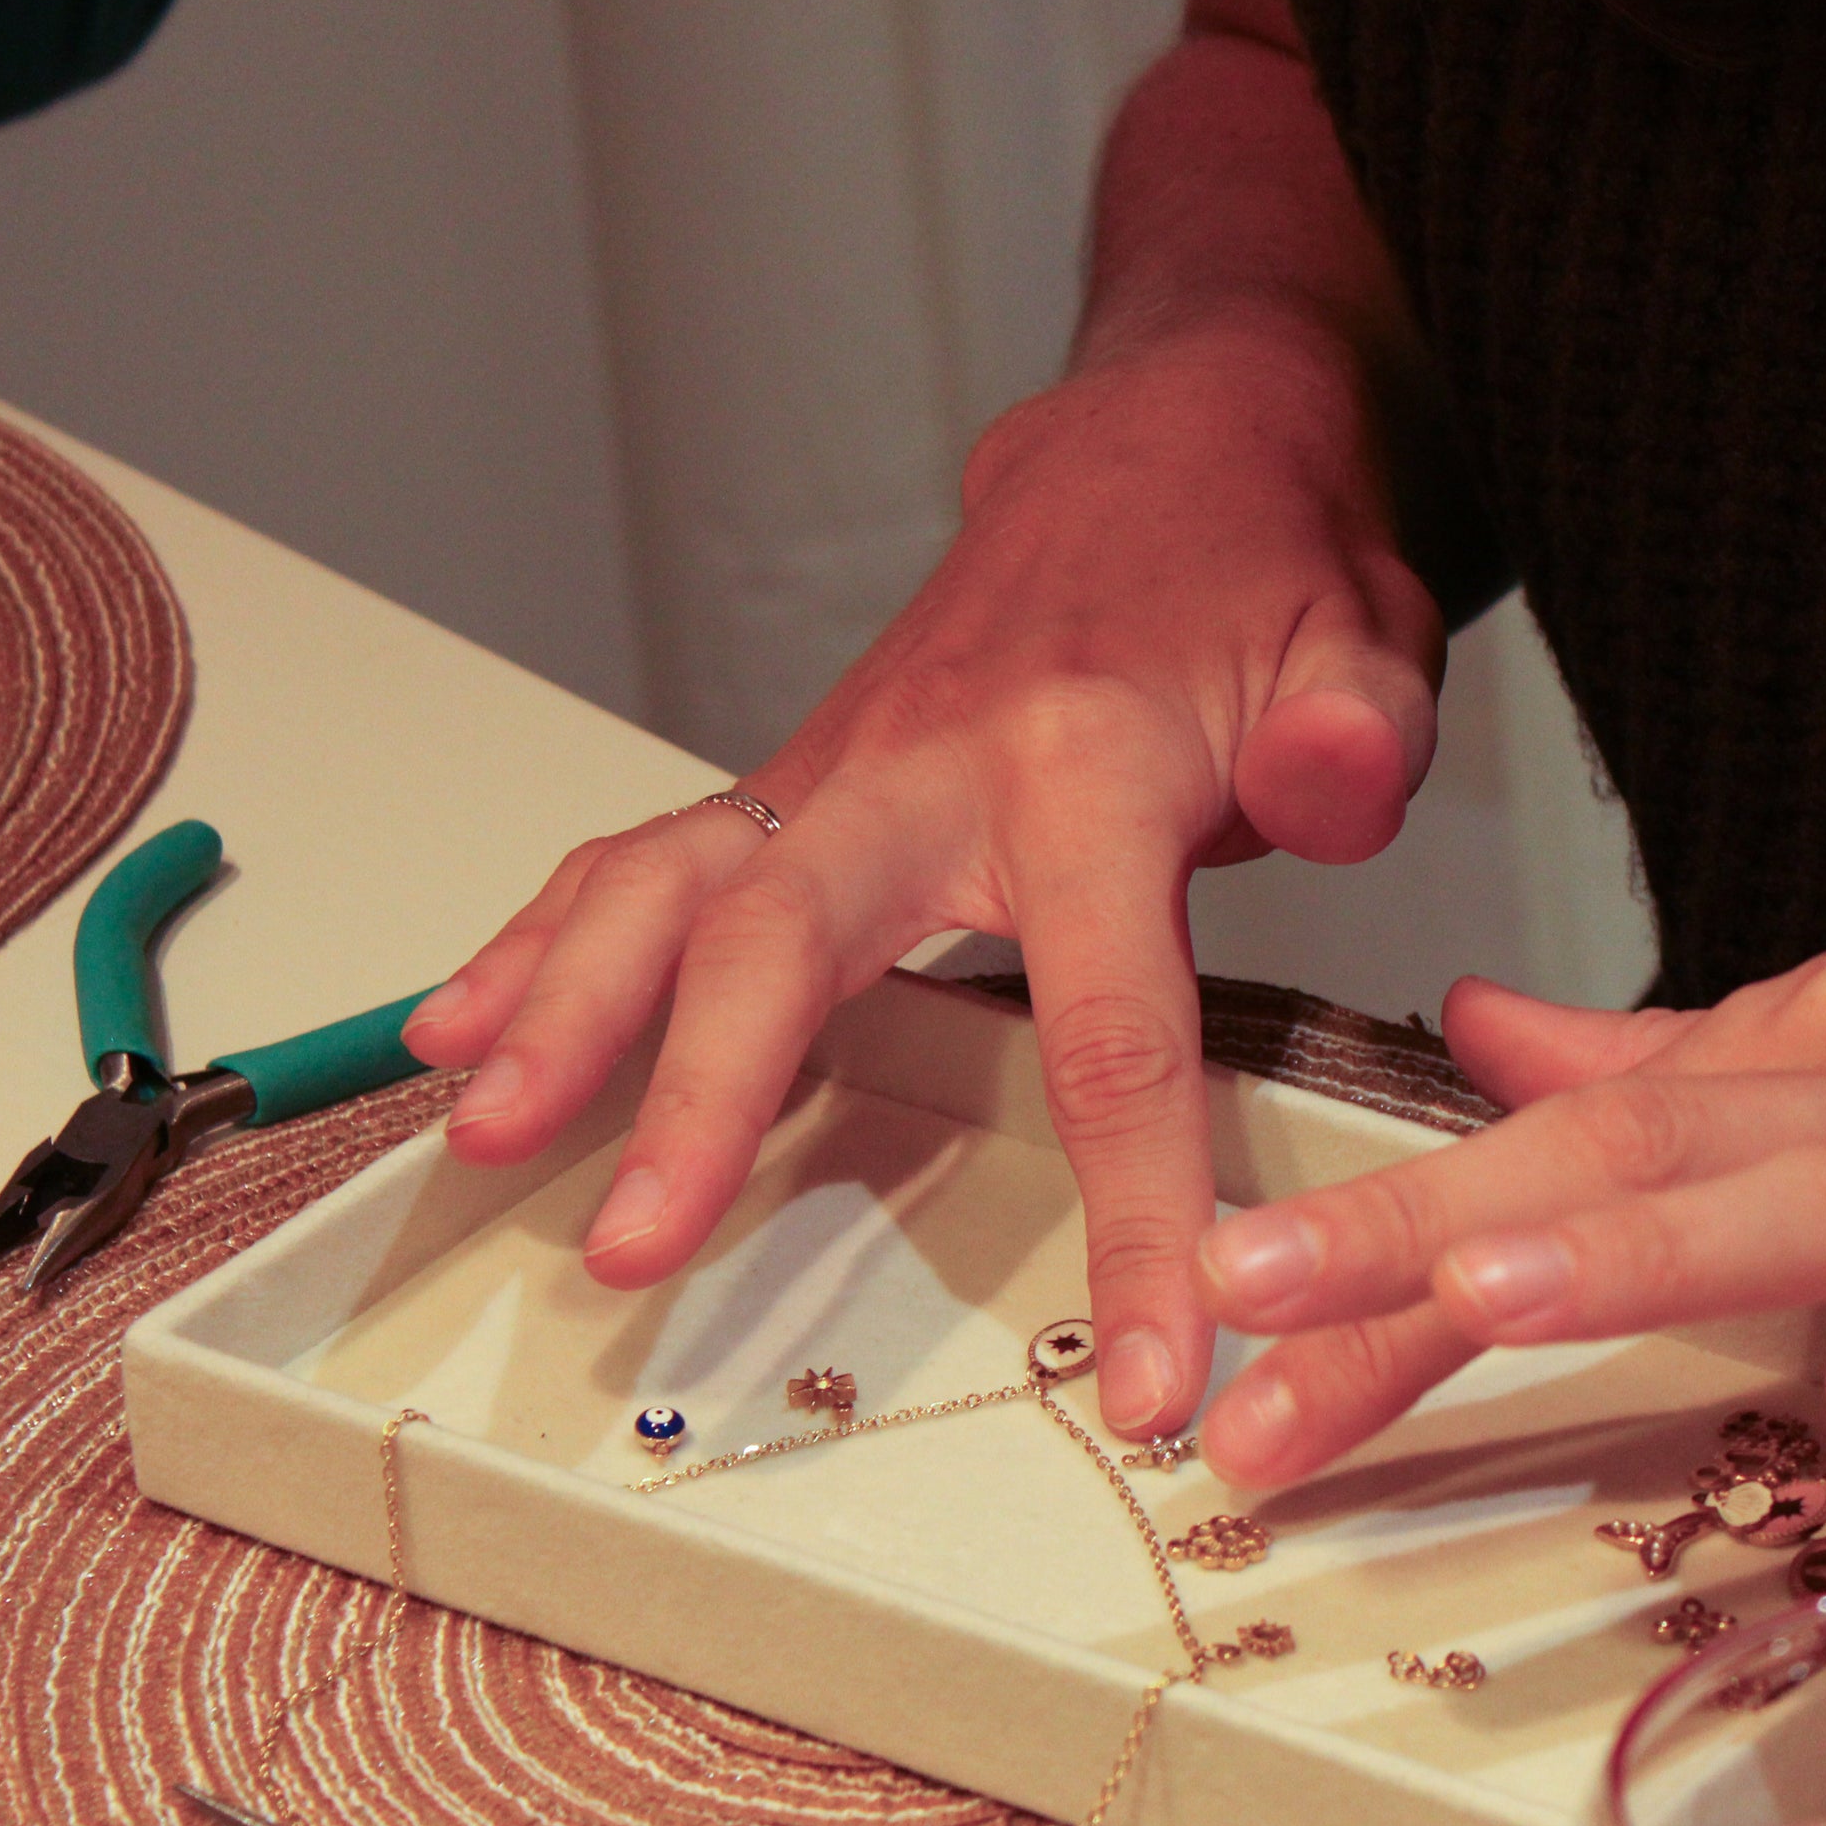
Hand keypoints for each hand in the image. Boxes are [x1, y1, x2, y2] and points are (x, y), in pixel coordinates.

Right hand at [401, 324, 1446, 1437]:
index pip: (1113, 1026)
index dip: (1133, 1214)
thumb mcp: (1363, 634)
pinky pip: (646, 860)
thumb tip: (1332, 785)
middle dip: (692, 1097)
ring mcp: (838, 769)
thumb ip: (1356, 732)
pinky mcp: (797, 784)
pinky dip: (540, 942)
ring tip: (479, 1135)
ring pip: (666, 886)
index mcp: (1084, 763)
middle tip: (632, 1242)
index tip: (1157, 1378)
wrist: (1173, 446)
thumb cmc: (1263, 566)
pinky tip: (462, 1032)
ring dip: (559, 1013)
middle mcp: (923, 765)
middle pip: (783, 941)